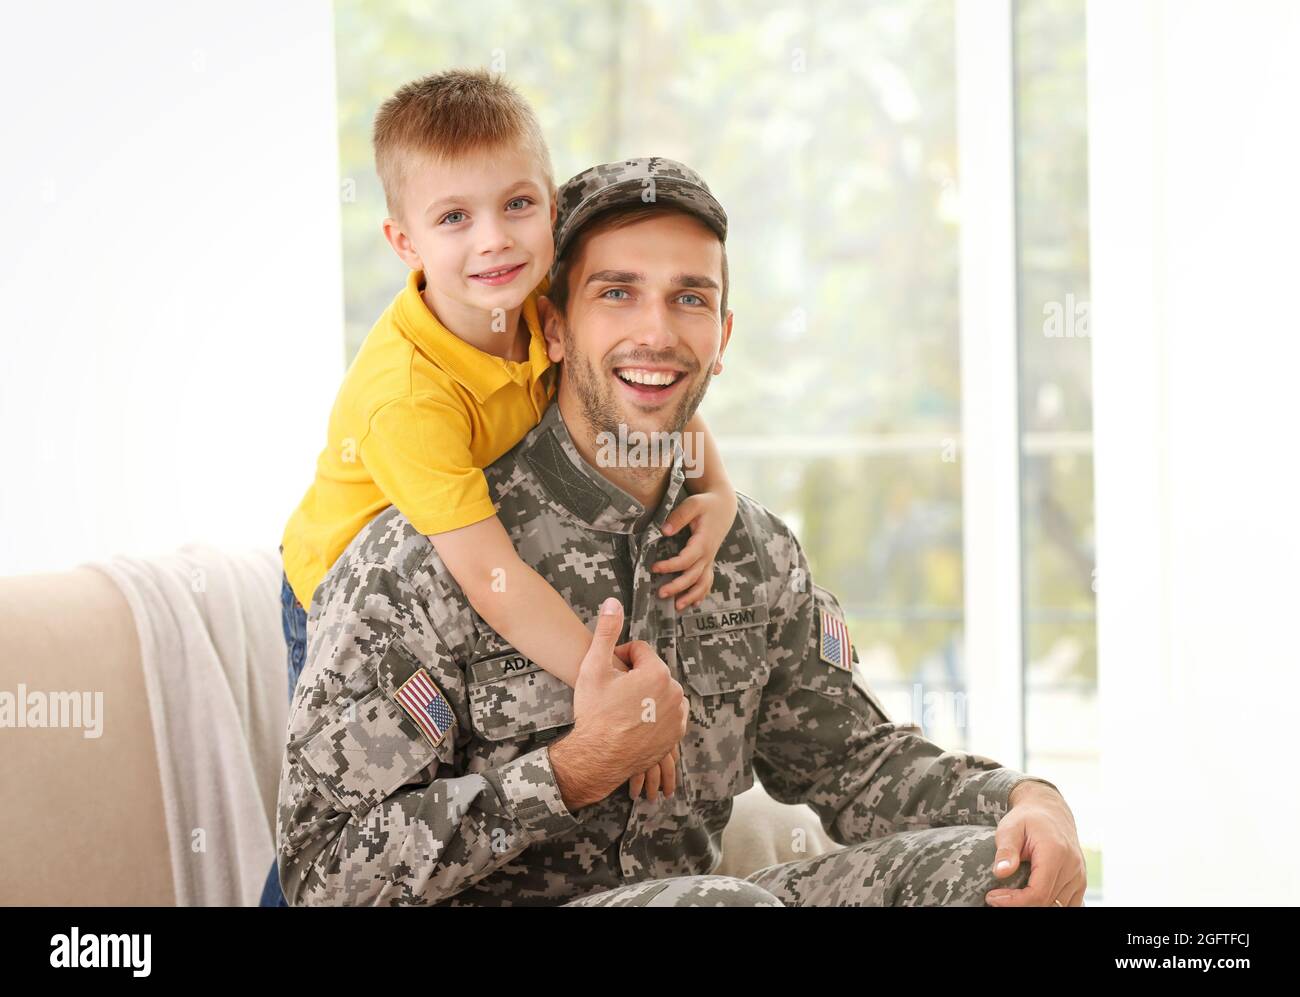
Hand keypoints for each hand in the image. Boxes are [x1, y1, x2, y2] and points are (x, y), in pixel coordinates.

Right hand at [551, 599, 688, 810]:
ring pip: (659, 692)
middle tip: (612, 694)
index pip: (640, 650)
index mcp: (657, 672)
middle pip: (651, 671)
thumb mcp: (593, 667)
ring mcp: (677, 715)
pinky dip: (654, 714)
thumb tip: (613, 602)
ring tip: (622, 709)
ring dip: (644, 695)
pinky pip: (666, 714)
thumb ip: (606, 631)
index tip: (607, 673)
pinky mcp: (676, 735)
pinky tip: (634, 722)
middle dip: (633, 677)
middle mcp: (674, 692)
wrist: (597, 758)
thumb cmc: (594, 713)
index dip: (620, 658)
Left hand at [651, 488, 737, 609]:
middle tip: (660, 593)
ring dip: (691, 596)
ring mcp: (710, 559)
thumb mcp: (693, 504)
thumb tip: (664, 531)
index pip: (686, 560)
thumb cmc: (706, 503)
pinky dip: (701, 593)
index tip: (655, 568)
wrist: (724, 505)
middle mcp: (708, 554)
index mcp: (703, 542)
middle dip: (677, 587)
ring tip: (677, 607)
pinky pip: (707, 580)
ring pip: (703, 583)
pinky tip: (694, 603)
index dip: (671, 566)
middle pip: (693, 576)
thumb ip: (679, 516)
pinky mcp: (709, 560)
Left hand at [986, 781, 1087, 906]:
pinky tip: (1029, 898)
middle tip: (996, 897)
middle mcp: (1072, 867)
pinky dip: (1048, 905)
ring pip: (1057, 907)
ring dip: (1033, 905)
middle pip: (1047, 903)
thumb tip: (1000, 872)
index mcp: (1055, 853)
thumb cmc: (1027, 819)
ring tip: (1010, 896)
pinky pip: (1067, 905)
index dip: (1014, 902)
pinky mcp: (1080, 883)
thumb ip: (1006, 850)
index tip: (992, 897)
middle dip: (1019, 904)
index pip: (1037, 893)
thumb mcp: (1010, 828)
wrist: (1050, 812)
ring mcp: (1079, 877)